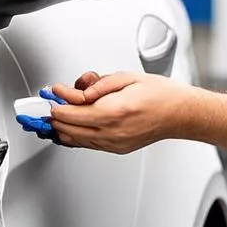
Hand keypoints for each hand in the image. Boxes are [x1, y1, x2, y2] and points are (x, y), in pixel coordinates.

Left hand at [47, 72, 192, 152]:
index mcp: (112, 111)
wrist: (179, 113)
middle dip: (53, 116)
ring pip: (73, 139)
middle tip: (47, 104)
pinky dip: (74, 135)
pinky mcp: (116, 148)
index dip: (56, 101)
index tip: (51, 92)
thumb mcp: (124, 78)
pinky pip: (86, 144)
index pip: (70, 112)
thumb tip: (75, 91)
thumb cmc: (159, 94)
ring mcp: (113, 143)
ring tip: (56, 113)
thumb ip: (96, 85)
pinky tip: (71, 125)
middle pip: (67, 128)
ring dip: (62, 126)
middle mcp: (111, 131)